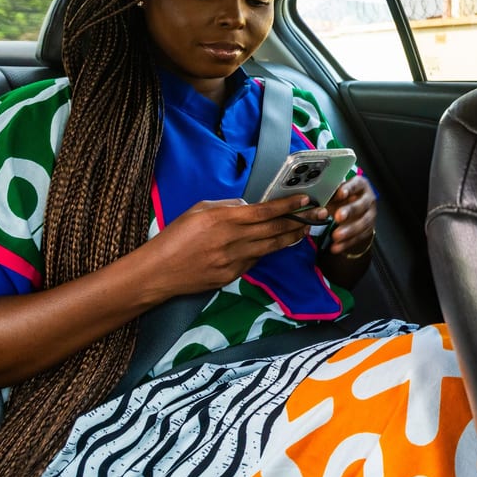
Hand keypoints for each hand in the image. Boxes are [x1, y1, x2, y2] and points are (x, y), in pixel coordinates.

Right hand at [144, 195, 314, 295]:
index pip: (265, 211)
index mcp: (224, 219)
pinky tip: (274, 246)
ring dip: (289, 239)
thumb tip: (248, 207)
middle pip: (274, 230)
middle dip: (299, 222)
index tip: (305, 200)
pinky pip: (254, 261)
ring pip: (270, 248)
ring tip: (304, 231)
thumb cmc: (175, 236)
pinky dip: (266, 252)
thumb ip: (227, 206)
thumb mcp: (199, 210)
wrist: (159, 272)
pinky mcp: (231, 276)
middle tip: (317, 217)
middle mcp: (233, 240)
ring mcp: (234, 260)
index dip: (288, 206)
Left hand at [323, 176, 376, 254]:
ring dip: (348, 230)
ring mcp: (370, 215)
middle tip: (338, 217)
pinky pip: (358, 237)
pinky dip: (346, 243)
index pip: (357, 184)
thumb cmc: (342, 200)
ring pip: (363, 223)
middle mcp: (367, 199)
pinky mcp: (368, 230)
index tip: (340, 193)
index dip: (349, 188)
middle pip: (362, 204)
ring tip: (335, 236)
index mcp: (360, 185)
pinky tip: (336, 246)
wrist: (352, 214)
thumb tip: (315, 195)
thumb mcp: (335, 194)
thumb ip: (329, 194)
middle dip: (350, 211)